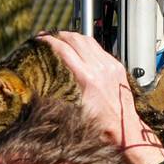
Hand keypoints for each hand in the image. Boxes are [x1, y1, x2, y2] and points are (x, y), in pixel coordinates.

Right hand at [38, 31, 163, 163]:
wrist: (124, 128)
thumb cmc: (99, 124)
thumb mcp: (73, 109)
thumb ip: (60, 91)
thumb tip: (41, 81)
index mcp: (87, 78)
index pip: (64, 50)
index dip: (49, 42)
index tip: (39, 40)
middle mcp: (99, 68)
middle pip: (75, 40)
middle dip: (59, 35)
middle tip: (47, 36)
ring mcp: (110, 65)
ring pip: (88, 40)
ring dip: (72, 37)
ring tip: (61, 37)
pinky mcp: (116, 66)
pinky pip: (99, 48)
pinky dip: (86, 44)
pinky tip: (79, 47)